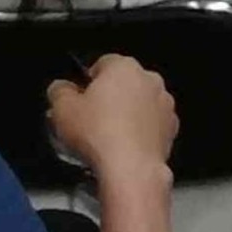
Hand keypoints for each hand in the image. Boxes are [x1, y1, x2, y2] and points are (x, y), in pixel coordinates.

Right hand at [47, 54, 178, 177]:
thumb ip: (59, 91)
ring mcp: (164, 102)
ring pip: (140, 102)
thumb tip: (61, 88)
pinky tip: (125, 146)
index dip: (87, 81)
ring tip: (107, 136)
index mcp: (124, 67)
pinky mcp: (172, 126)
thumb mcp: (62, 109)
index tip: (78, 99)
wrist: (131, 167)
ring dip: (127, 113)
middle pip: (124, 83)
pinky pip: (152, 123)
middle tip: (90, 119)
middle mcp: (150, 79)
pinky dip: (141, 130)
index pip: (103, 64)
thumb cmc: (97, 134)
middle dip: (108, 97)